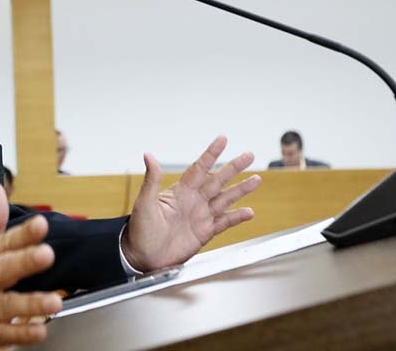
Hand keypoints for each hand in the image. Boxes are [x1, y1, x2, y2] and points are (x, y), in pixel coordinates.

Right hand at [0, 182, 62, 350]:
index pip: (2, 242)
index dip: (21, 234)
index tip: (41, 225)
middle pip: (2, 270)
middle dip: (24, 262)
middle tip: (47, 255)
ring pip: (4, 306)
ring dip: (29, 303)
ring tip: (54, 302)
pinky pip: (0, 334)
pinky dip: (19, 333)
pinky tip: (38, 331)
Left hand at [122, 135, 260, 270]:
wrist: (144, 256)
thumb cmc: (140, 229)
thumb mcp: (144, 202)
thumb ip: (151, 180)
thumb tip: (149, 155)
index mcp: (180, 191)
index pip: (199, 168)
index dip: (211, 154)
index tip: (223, 139)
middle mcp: (193, 200)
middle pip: (218, 180)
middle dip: (233, 167)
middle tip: (249, 155)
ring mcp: (201, 216)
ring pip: (225, 199)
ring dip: (241, 190)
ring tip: (256, 179)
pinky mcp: (205, 233)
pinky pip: (224, 223)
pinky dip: (237, 217)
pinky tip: (249, 212)